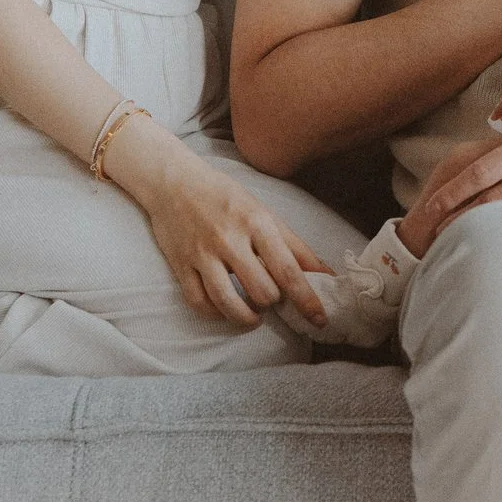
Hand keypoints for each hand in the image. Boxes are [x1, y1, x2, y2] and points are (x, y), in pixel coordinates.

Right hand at [114, 126, 329, 325]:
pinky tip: (226, 311)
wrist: (175, 183)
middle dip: (273, 303)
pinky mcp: (180, 265)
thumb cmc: (227, 198)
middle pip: (261, 290)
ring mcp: (202, 254)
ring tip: (254, 317)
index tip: (319, 319)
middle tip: (273, 299)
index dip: (306, 299)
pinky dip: (216, 314)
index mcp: (257, 223)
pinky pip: (199, 303)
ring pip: (228, 302)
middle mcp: (230, 239)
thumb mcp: (265, 214)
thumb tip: (326, 274)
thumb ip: (295, 247)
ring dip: (247, 318)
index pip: (288, 270)